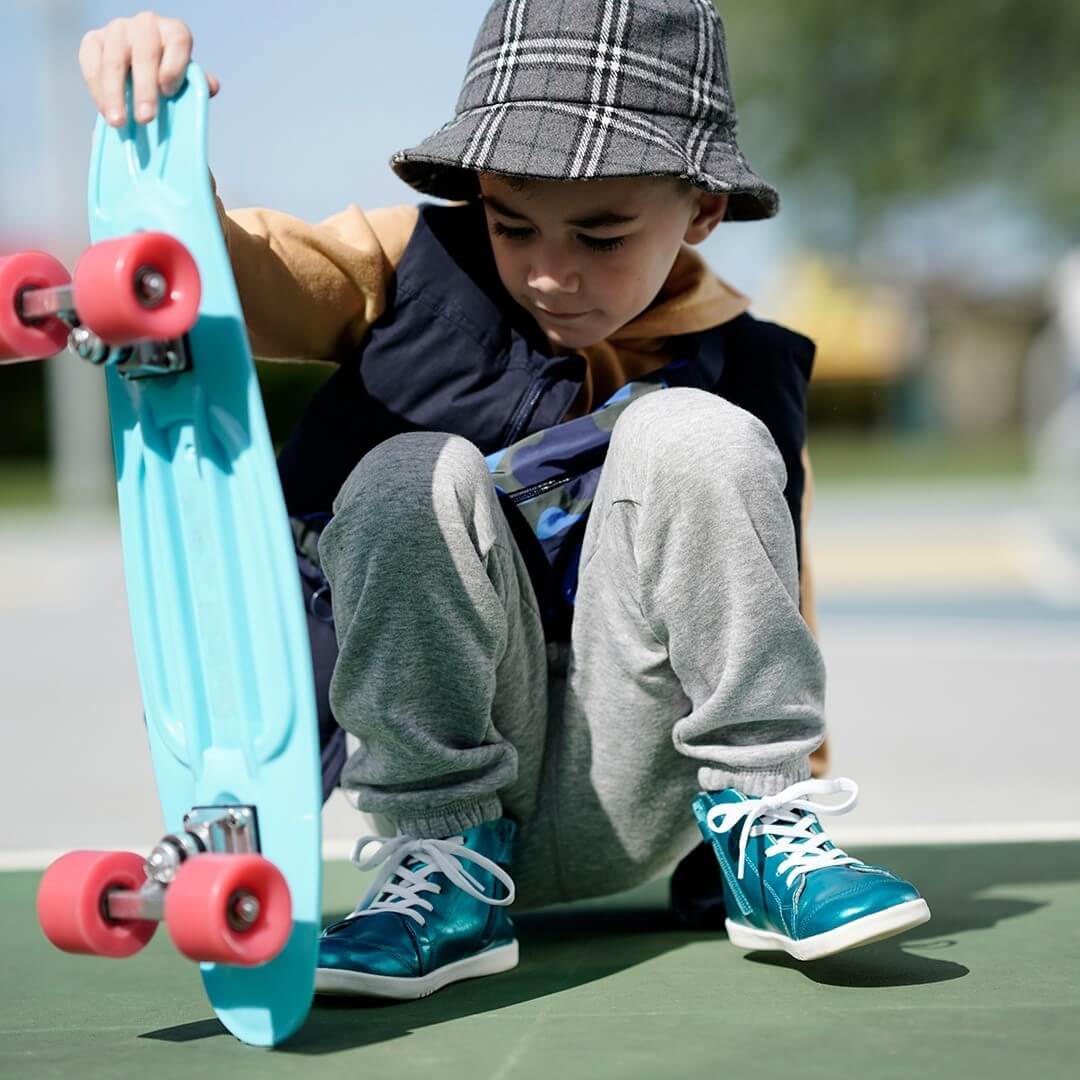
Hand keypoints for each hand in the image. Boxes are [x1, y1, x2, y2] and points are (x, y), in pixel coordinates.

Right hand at [79, 12, 220, 127]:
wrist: (142, 75)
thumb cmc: (171, 81)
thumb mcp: (187, 82)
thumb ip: (198, 84)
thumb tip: (212, 86)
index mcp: (174, 32)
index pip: (178, 40)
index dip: (174, 65)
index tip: (168, 92)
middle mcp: (146, 24)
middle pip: (144, 53)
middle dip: (144, 88)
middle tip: (146, 119)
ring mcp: (117, 30)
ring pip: (114, 60)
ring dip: (115, 93)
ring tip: (118, 122)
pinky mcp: (94, 40)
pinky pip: (91, 63)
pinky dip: (97, 90)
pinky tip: (105, 111)